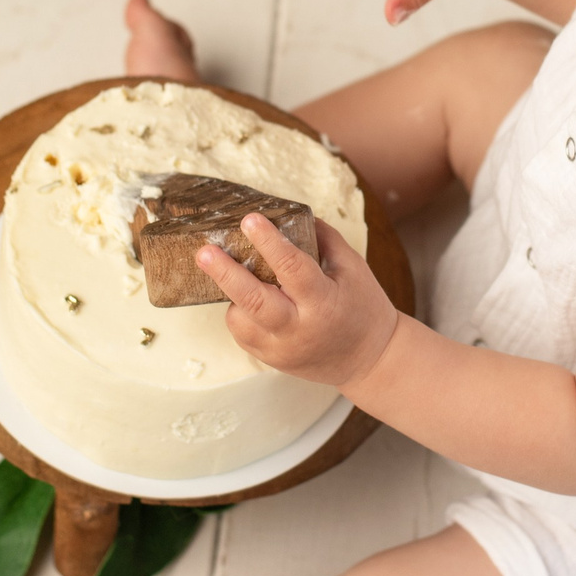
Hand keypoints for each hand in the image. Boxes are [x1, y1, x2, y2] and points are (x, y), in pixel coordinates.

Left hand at [200, 215, 404, 389]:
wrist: (370, 360)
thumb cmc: (364, 307)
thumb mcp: (353, 268)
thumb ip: (324, 239)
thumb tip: (292, 214)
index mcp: (324, 302)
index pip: (292, 268)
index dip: (269, 242)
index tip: (250, 219)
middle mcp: (300, 329)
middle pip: (255, 301)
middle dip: (226, 274)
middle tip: (204, 252)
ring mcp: (282, 349)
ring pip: (241, 321)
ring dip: (231, 294)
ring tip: (230, 273)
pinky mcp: (271, 360)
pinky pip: (242, 334)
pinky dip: (240, 313)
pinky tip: (248, 300)